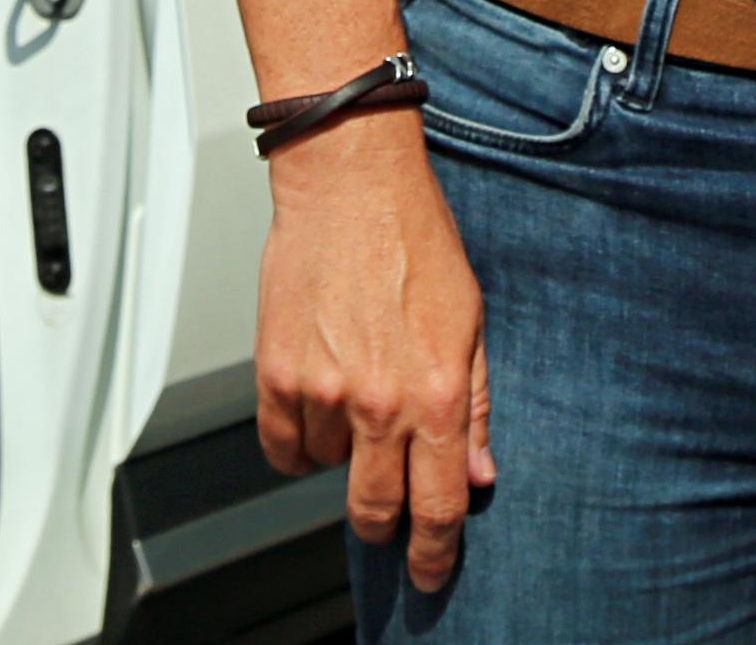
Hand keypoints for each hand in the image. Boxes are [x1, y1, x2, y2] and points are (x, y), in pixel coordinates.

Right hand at [257, 115, 492, 594]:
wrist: (349, 184)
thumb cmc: (413, 237)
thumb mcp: (471, 320)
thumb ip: (475, 405)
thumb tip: (479, 472)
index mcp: (435, 392)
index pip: (437, 504)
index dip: (435, 552)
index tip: (432, 571)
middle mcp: (379, 401)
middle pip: (376, 508)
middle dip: (385, 526)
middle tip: (388, 518)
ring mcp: (322, 391)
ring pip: (329, 469)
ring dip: (344, 451)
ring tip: (356, 392)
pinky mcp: (276, 374)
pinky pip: (281, 446)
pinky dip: (298, 440)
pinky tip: (316, 404)